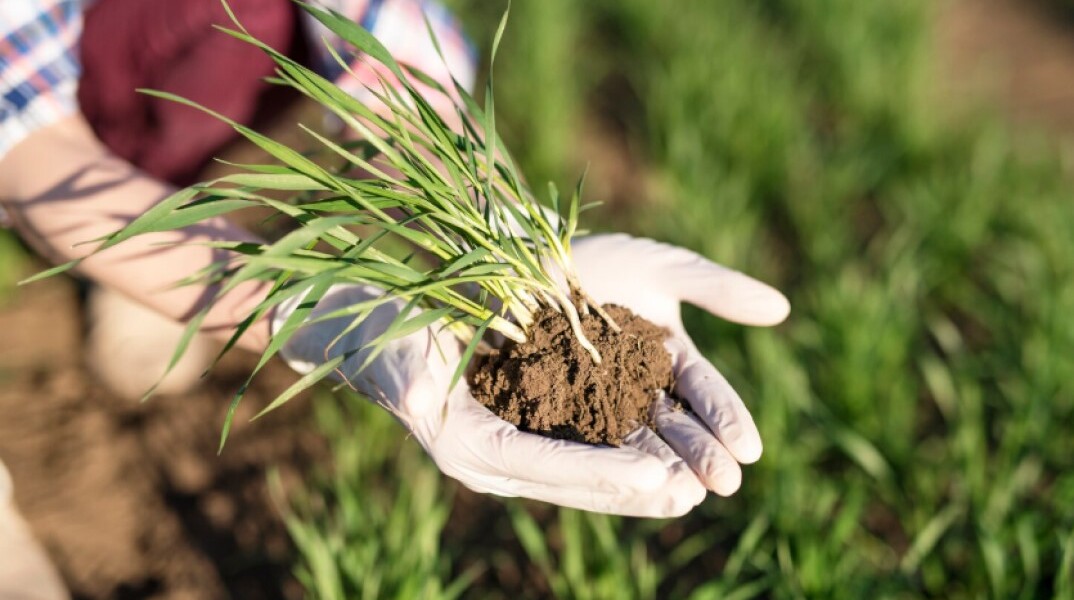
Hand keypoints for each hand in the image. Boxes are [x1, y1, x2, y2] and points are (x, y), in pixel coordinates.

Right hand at [276, 284, 709, 516]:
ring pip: (587, 475)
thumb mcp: (394, 350)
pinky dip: (623, 458)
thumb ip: (406, 374)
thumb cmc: (386, 339)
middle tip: (694, 493)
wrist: (377, 343)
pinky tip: (667, 456)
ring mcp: (515, 451)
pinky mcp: (528, 434)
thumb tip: (417, 397)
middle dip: (634, 489)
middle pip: (577, 482)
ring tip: (697, 487)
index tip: (655, 473)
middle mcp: (497, 462)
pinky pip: (583, 454)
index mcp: (470, 446)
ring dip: (638, 483)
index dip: (600, 471)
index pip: (546, 464)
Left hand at [568, 234, 789, 494]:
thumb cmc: (597, 259)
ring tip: (686, 495)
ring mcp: (593, 402)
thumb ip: (716, 288)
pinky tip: (625, 484)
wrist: (523, 255)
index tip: (749, 448)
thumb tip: (782, 309)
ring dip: (661, 470)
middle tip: (726, 484)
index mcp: (665, 356)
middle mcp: (634, 388)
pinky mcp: (552, 412)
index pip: (703, 392)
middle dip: (701, 454)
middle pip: (673, 426)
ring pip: (633, 441)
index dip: (726, 418)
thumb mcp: (659, 268)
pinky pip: (581, 439)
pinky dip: (605, 462)